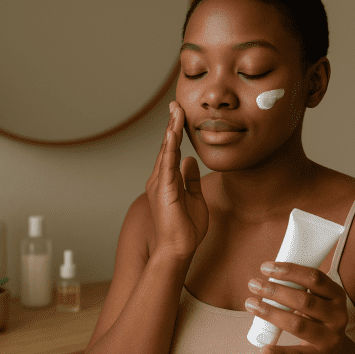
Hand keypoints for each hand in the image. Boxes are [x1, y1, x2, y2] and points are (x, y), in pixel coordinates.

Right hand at [145, 101, 208, 259]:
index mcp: (167, 181)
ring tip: (176, 111)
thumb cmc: (185, 228)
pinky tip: (173, 134)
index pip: (172, 151)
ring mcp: (160, 184)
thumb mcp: (194, 197)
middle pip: (166, 146)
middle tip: (176, 104)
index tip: (179, 115)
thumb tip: (190, 160)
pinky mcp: (164, 190)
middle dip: (172, 124)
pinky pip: (167, 165)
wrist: (178, 249)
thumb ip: (190, 179)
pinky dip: (169, 148)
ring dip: (171, 130)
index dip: (176, 132)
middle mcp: (160, 179)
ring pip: (165, 151)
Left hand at [246, 262, 348, 353]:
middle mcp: (337, 316)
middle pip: (304, 300)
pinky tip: (263, 349)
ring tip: (251, 304)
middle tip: (254, 284)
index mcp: (337, 296)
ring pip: (297, 324)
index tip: (266, 267)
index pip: (314, 278)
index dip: (289, 270)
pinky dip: (278, 352)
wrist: (336, 351)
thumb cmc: (319, 317)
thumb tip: (270, 274)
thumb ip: (301, 287)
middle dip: (275, 290)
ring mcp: (329, 339)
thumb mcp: (319, 299)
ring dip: (271, 313)